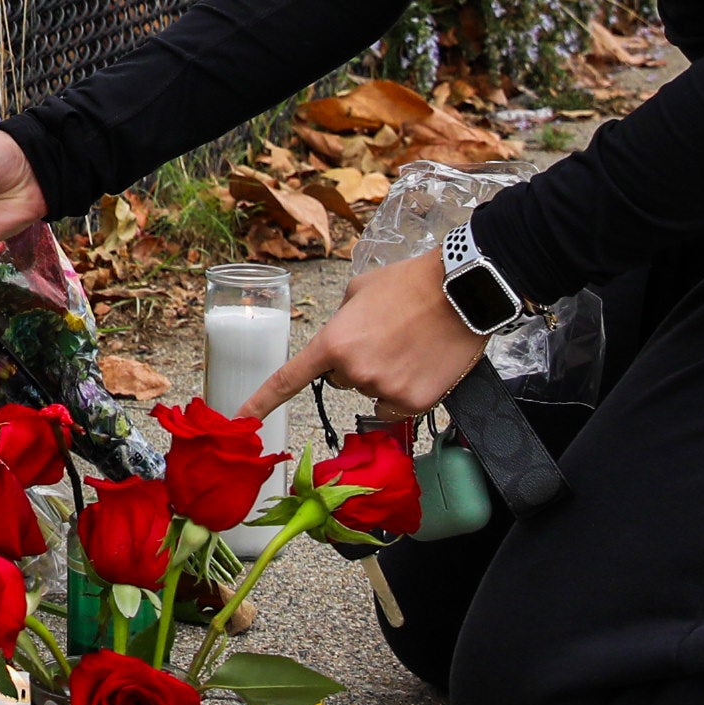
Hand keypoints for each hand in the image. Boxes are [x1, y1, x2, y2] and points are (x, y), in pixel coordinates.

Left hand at [234, 248, 486, 422]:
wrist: (462, 291)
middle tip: (387, 335)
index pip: (289, 379)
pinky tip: (422, 363)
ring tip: (410, 344)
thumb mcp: (358, 291)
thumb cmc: (408, 284)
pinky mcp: (415, 403)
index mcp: (333, 343)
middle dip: (358, 362)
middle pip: (344, 379)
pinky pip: (398, 404)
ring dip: (385, 374)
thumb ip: (341, 321)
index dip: (261, 402)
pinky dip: (407, 390)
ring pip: (373, 391)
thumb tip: (342, 338)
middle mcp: (354, 372)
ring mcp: (385, 391)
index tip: (242, 420)